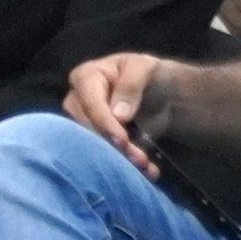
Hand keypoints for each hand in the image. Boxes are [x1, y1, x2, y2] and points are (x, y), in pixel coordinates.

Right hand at [63, 53, 165, 170]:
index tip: (123, 139)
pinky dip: (126, 166)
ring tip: (145, 165)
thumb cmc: (149, 74)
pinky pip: (103, 156)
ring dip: (119, 159)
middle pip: (86, 128)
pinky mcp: (97, 141)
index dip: (104, 123)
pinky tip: (147, 171)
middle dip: (112, 145)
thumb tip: (118, 115)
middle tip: (138, 158)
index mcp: (85, 78)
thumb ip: (131, 86)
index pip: (89, 103)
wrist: (162, 92)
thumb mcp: (145, 68)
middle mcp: (77, 102)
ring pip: (93, 146)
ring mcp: (85, 124)